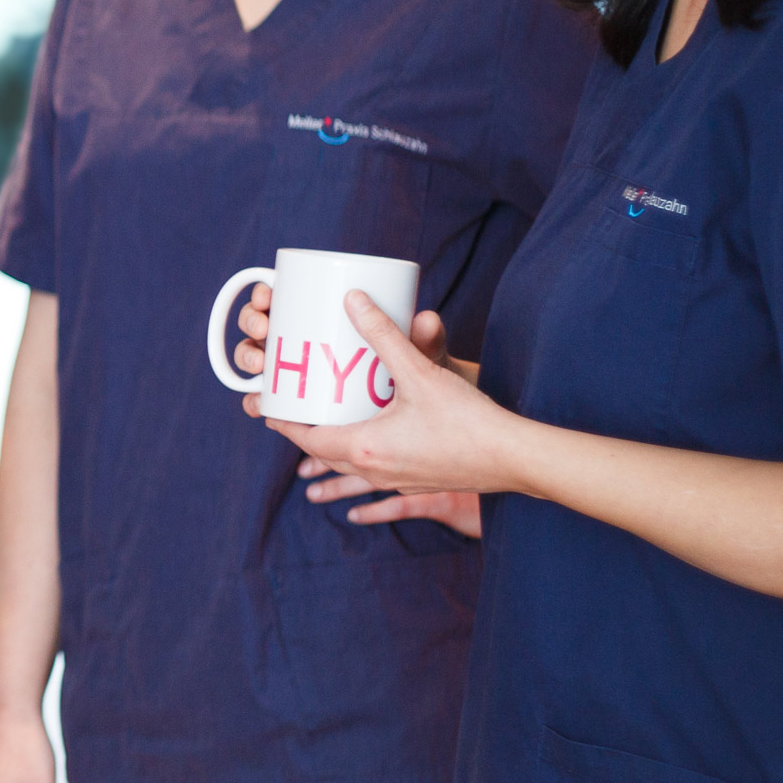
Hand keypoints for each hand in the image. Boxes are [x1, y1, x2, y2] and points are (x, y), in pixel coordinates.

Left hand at [248, 291, 518, 505]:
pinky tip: (372, 442)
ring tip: (323, 426)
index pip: (308, 438)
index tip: (267, 407)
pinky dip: (363, 456)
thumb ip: (384, 334)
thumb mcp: (420, 372)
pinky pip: (377, 473)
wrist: (516, 458)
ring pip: (351, 467)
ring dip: (332, 448)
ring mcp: (398, 482)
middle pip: (325, 454)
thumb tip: (351, 300)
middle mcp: (376, 471)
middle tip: (290, 409)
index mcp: (366, 449)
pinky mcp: (419, 483)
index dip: (285, 422)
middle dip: (304, 433)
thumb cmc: (469, 420)